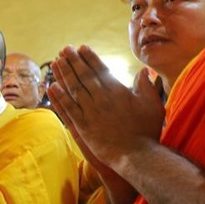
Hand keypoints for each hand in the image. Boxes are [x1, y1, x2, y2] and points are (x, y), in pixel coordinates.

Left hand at [48, 45, 163, 173]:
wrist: (137, 155)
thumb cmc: (147, 131)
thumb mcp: (152, 105)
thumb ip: (145, 86)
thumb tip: (143, 70)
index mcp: (118, 91)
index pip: (100, 69)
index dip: (90, 57)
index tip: (82, 47)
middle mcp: (102, 99)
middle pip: (84, 76)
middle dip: (73, 61)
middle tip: (65, 49)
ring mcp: (91, 113)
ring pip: (74, 89)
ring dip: (63, 74)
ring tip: (55, 62)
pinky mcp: (83, 127)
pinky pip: (68, 109)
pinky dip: (59, 97)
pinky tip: (52, 86)